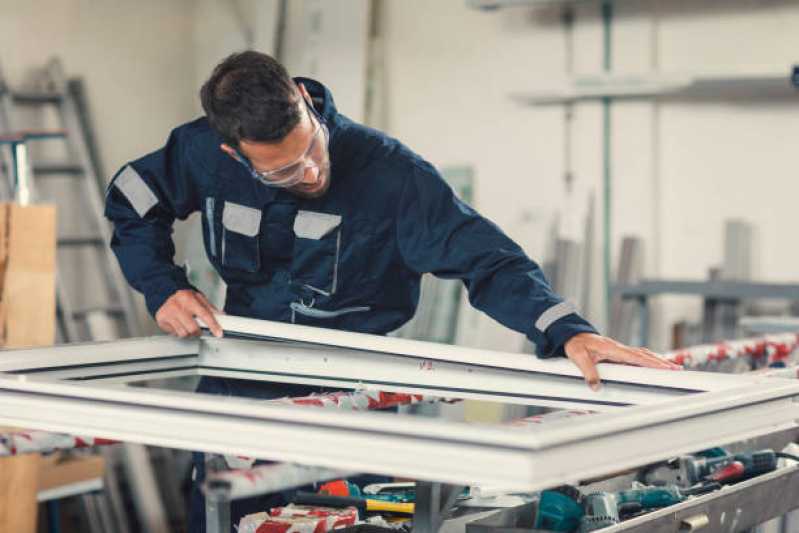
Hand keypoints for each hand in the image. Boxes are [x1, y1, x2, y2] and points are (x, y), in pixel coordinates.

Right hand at [155, 289, 222, 337]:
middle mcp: (177, 306)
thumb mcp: (198, 297)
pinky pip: (174, 333)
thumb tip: (222, 316)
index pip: (204, 314)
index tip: (218, 333)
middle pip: (193, 328)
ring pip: (184, 333)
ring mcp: (168, 314)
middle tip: (198, 328)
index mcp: (188, 299)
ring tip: (186, 324)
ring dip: (188, 332)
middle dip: (198, 331)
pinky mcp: (161, 320)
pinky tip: (178, 323)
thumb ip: (210, 307)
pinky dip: (178, 331)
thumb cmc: (183, 296)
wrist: (163, 292)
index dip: (213, 325)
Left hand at [564, 333, 681, 390]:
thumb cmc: (575, 344)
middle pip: (644, 355)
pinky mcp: (616, 352)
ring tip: (672, 368)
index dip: (651, 362)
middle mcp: (618, 348)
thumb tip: (596, 387)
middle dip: (661, 362)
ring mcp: (618, 350)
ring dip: (657, 360)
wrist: (570, 335)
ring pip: (642, 354)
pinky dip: (648, 359)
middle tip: (677, 370)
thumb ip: (588, 372)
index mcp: (611, 348)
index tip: (665, 368)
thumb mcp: (578, 357)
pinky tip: (654, 364)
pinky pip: (636, 356)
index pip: (635, 356)